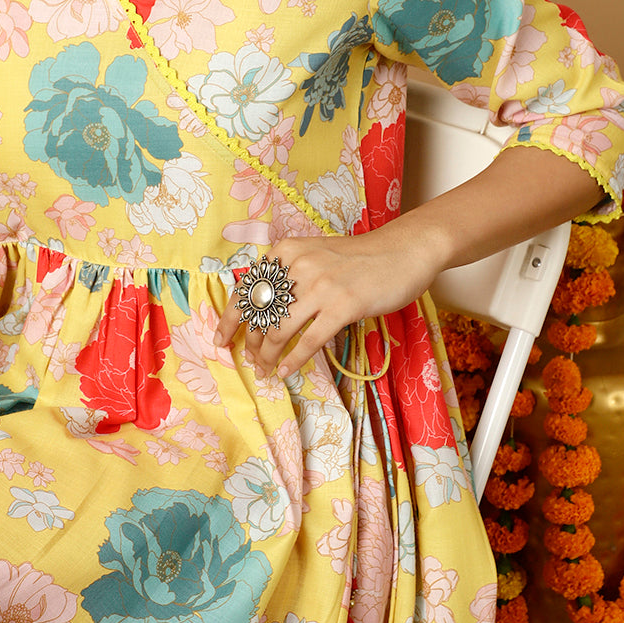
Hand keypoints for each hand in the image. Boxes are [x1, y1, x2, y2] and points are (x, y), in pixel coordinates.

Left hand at [214, 224, 439, 378]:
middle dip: (250, 343)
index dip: (229, 319)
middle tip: (252, 361)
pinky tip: (285, 371)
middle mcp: (299, 266)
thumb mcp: (315, 253)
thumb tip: (262, 309)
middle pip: (260, 314)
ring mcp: (321, 286)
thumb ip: (289, 275)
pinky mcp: (343, 306)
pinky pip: (309, 341)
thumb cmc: (359, 257)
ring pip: (279, 330)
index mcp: (287, 251)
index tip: (220, 339)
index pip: (247, 289)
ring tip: (267, 370)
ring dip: (268, 356)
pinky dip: (293, 360)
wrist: (403, 251)